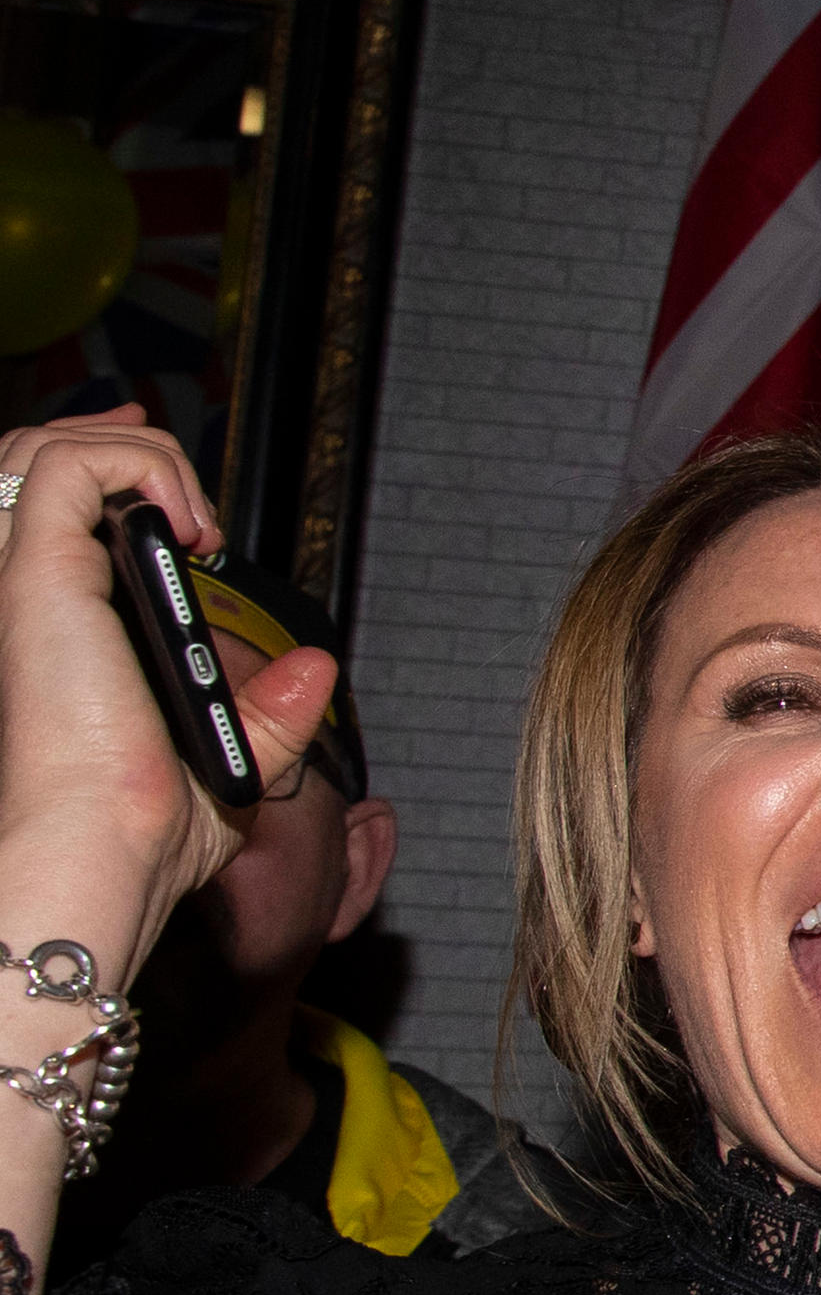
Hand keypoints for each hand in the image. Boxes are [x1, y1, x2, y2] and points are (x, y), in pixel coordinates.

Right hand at [0, 410, 335, 931]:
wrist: (106, 849)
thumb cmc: (142, 830)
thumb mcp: (228, 759)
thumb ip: (268, 711)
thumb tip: (317, 669)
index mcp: (58, 630)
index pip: (53, 514)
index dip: (114, 478)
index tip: (190, 507)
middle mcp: (29, 595)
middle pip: (33, 463)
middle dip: (121, 444)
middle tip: (195, 502)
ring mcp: (25, 579)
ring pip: (41, 448)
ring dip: (137, 450)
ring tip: (199, 521)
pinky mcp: (35, 574)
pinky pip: (65, 464)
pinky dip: (140, 462)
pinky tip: (194, 528)